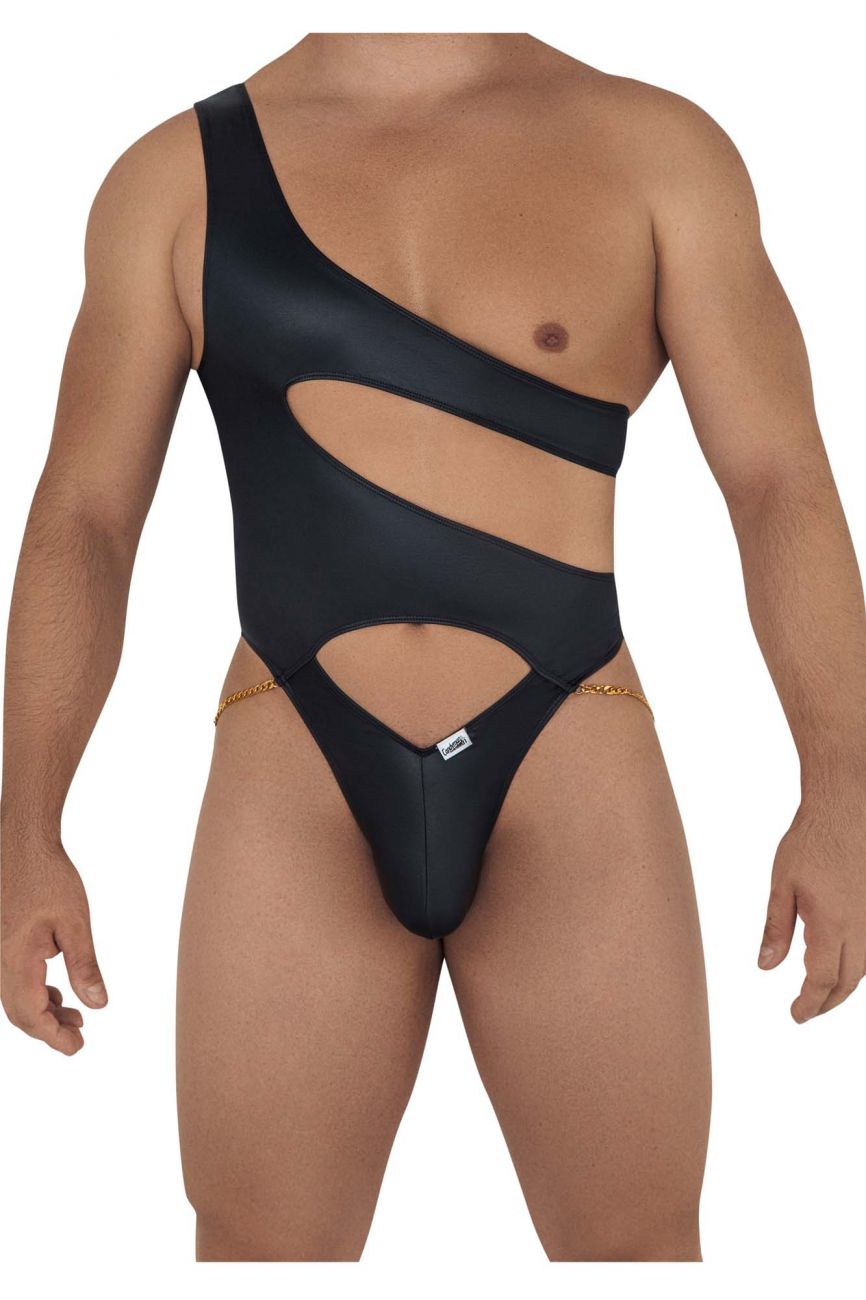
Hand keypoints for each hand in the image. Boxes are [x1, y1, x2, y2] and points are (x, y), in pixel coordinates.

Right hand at [1, 837, 107, 1053]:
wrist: (22, 845)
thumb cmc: (49, 878)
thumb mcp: (75, 923)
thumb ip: (85, 966)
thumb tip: (98, 1005)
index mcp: (15, 959)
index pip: (30, 1014)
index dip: (53, 1036)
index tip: (77, 1047)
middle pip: (19, 1012)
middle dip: (48, 1029)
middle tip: (79, 1039)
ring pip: (15, 997)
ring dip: (43, 1011)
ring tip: (75, 1017)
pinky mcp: (2, 942)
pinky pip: (13, 979)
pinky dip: (35, 992)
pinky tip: (57, 992)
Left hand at [758, 797, 865, 1020]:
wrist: (846, 810)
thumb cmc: (811, 842)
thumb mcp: (782, 885)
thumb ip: (776, 928)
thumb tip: (766, 967)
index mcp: (832, 924)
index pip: (823, 980)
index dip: (809, 1003)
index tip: (796, 1015)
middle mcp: (861, 927)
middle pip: (847, 982)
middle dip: (826, 1002)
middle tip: (806, 1011)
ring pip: (864, 968)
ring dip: (843, 986)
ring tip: (820, 993)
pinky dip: (856, 966)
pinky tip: (840, 962)